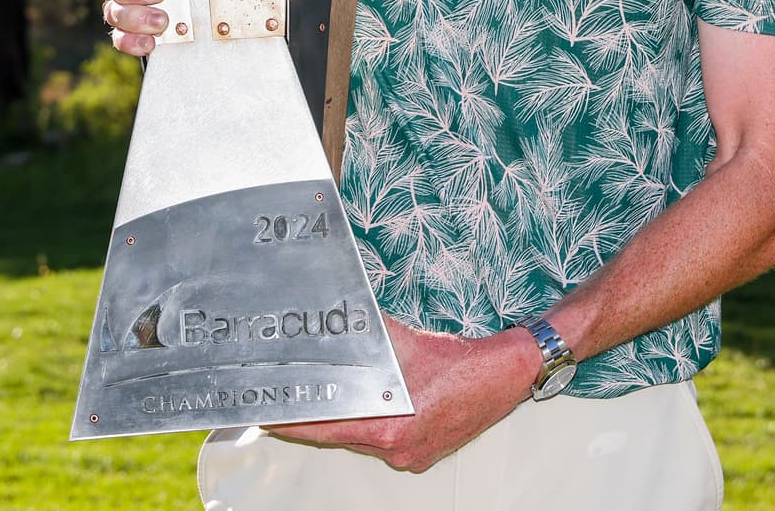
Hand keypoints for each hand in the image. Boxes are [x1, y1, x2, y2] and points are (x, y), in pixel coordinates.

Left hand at [266, 320, 538, 472]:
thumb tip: (337, 321)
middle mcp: (397, 447)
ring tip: (334, 399)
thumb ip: (366, 335)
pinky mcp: (425, 452)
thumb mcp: (404, 341)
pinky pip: (389, 441)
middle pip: (340, 435)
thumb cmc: (464, 362)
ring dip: (349, 421)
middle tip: (293, 401)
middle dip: (318, 418)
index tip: (265, 417)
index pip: (322, 430)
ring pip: (364, 439)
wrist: (509, 373)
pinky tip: (377, 405)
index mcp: (388, 426)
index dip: (291, 423)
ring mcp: (413, 454)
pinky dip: (378, 425)